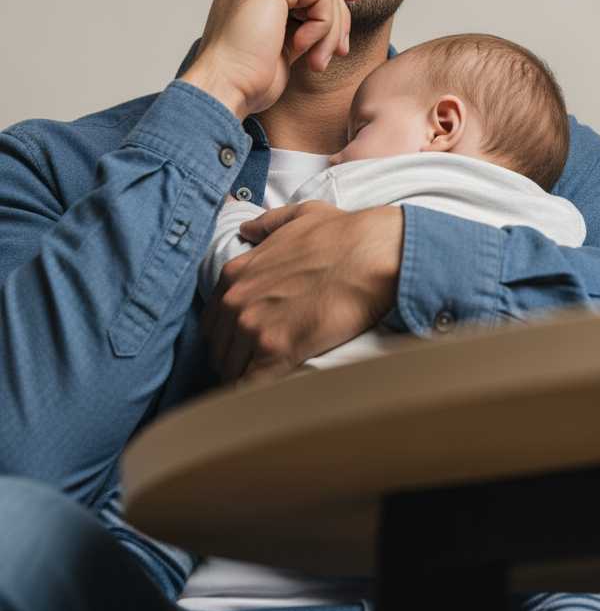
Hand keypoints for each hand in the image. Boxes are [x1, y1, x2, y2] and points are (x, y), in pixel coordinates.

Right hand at [180, 0, 360, 118]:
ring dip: (332, 28)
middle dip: (339, 14)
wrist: (224, 87)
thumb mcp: (285, 38)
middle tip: (341, 50)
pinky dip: (324, 26)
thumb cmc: (250, 74)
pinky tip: (303, 48)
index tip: (346, 26)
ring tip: (318, 60)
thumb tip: (341, 7)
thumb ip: (304, 17)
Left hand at [199, 201, 403, 383]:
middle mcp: (236, 300)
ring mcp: (253, 326)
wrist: (373, 254)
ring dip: (249, 379)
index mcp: (238, 272)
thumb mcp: (301, 216)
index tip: (249, 342)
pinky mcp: (276, 351)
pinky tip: (274, 394)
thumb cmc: (345, 235)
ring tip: (272, 383)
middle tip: (263, 366)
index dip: (230, 334)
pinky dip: (259, 394)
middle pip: (220, 349)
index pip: (215, 319)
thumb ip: (268, 224)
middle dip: (238, 360)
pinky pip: (251, 386)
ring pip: (233, 371)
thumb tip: (249, 229)